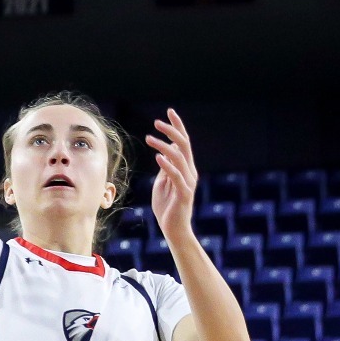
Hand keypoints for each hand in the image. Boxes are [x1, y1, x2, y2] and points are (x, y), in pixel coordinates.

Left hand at [145, 108, 198, 242]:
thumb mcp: (163, 182)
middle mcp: (190, 172)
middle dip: (172, 131)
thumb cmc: (167, 207)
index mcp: (185, 168)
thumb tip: (165, 151)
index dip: (177, 126)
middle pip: (184, 145)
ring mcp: (188, 182)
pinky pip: (176, 176)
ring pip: (179, 158)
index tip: (169, 112)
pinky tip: (158, 157)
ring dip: (164, 146)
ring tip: (149, 138)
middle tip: (157, 122)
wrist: (174, 229)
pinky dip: (167, 165)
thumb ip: (166, 168)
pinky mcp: (184, 194)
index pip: (184, 143)